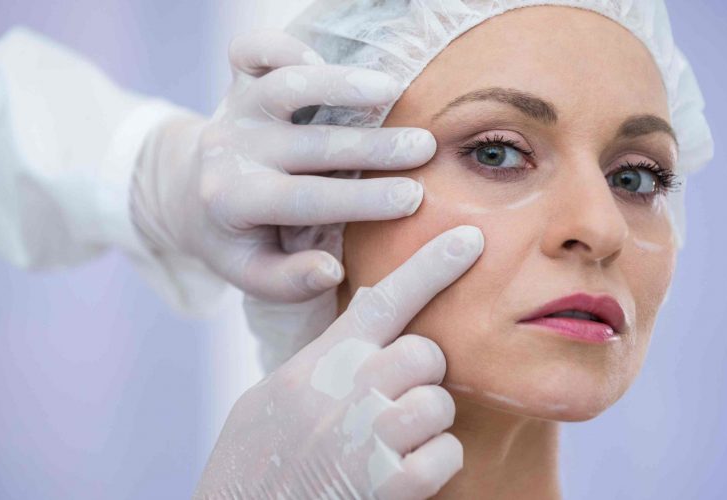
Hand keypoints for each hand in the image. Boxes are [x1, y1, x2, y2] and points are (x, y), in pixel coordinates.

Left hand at [130, 29, 434, 302]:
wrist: (192, 194)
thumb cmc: (239, 239)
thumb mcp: (254, 275)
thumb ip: (290, 281)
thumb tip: (332, 270)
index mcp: (237, 202)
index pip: (306, 200)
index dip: (361, 199)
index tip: (412, 200)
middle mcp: (234, 151)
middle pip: (309, 144)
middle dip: (372, 146)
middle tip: (424, 148)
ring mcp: (235, 110)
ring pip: (286, 87)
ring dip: (341, 86)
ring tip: (394, 90)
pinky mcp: (237, 81)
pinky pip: (252, 51)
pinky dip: (284, 46)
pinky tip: (326, 58)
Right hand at [194, 226, 483, 498]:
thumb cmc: (257, 459)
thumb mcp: (275, 395)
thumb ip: (325, 356)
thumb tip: (372, 310)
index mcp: (315, 366)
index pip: (381, 301)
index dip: (430, 266)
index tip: (469, 239)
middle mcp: (341, 394)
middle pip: (423, 352)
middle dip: (421, 372)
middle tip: (396, 396)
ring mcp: (364, 441)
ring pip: (438, 401)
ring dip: (428, 420)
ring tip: (395, 438)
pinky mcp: (385, 487)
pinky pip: (446, 454)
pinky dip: (436, 462)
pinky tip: (404, 471)